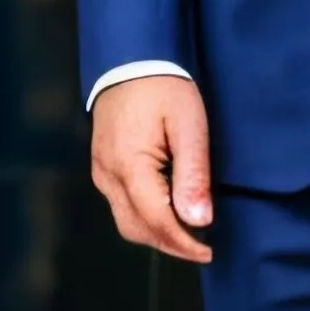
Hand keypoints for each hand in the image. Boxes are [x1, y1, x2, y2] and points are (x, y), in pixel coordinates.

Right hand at [91, 76, 213, 263]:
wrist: (129, 58)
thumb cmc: (164, 87)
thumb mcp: (189, 125)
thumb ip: (192, 174)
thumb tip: (199, 220)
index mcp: (129, 168)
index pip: (157, 222)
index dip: (183, 242)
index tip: (208, 251)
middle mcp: (107, 176)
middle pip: (136, 229)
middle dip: (169, 244)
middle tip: (202, 245)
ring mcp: (100, 172)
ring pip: (126, 221)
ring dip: (156, 233)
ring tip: (188, 232)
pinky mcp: (101, 166)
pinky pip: (121, 205)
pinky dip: (145, 218)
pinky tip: (168, 212)